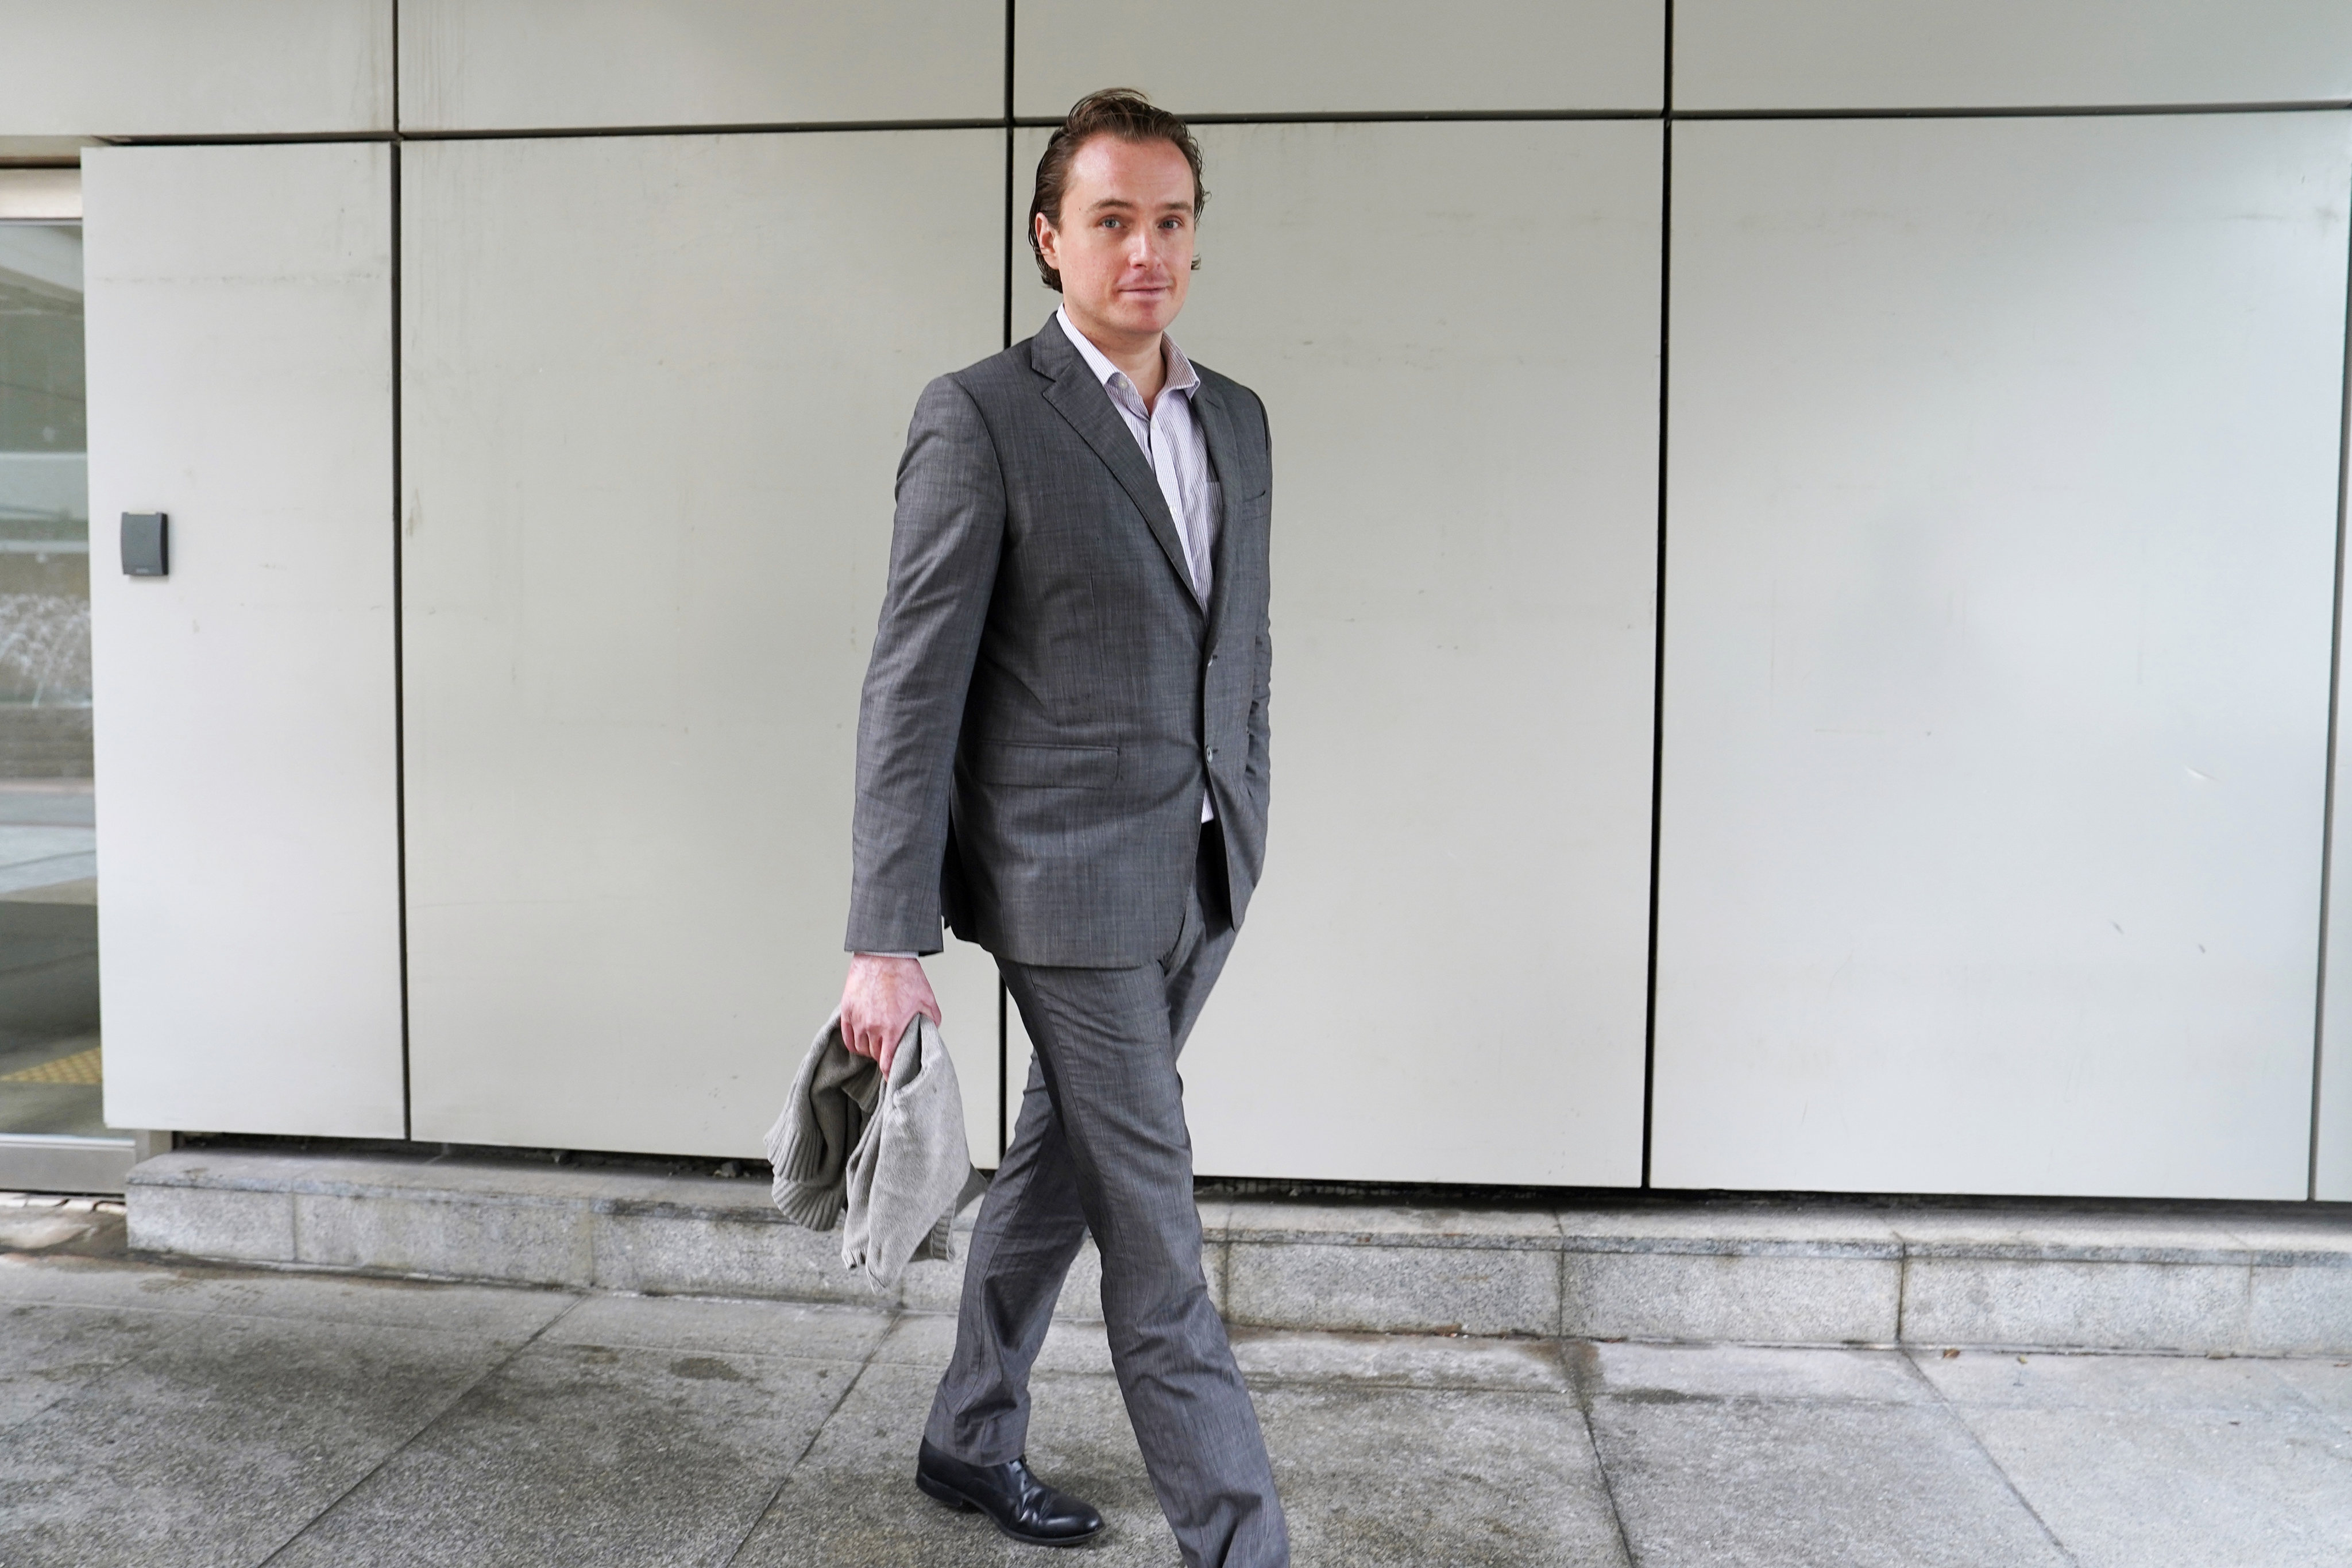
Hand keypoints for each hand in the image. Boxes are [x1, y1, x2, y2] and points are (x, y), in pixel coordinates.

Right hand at [839, 954, 941, 1078]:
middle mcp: (872, 1027)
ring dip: (869, 1050)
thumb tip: (929, 1034)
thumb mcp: (927, 1000)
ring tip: (877, 1044)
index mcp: (893, 1028)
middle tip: (889, 1054)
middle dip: (882, 1057)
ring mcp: (858, 1019)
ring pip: (860, 1048)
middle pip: (874, 1056)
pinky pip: (847, 1037)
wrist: (884, 953)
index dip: (890, 1073)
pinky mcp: (847, 1011)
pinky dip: (854, 1042)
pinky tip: (862, 1041)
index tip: (892, 1078)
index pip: (887, 1063)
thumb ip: (930, 1021)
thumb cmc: (906, 975)